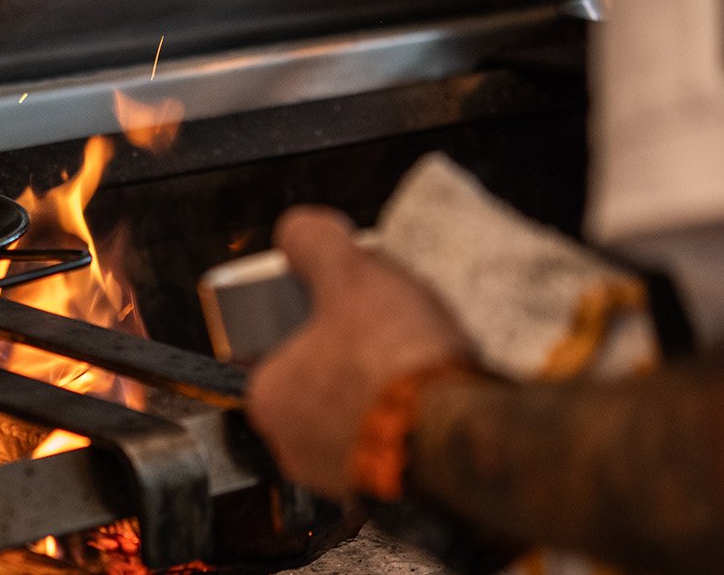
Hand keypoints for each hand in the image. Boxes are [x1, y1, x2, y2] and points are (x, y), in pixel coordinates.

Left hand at [245, 206, 470, 498]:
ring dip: (380, 390)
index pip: (275, 347)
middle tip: (386, 329)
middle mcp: (291, 445)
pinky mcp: (385, 494)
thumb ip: (313, 242)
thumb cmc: (392, 360)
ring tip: (416, 360)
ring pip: (354, 415)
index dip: (310, 318)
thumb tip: (297, 230)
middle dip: (349, 356)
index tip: (344, 307)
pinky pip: (391, 443)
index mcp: (267, 395)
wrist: (456, 437)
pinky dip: (407, 422)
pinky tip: (432, 398)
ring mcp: (337, 476)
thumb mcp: (348, 274)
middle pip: (317, 381)